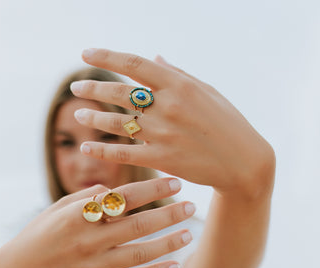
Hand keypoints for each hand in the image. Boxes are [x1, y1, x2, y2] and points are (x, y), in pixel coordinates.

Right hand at [0, 178, 194, 267]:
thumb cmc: (40, 231)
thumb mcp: (59, 207)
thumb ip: (89, 197)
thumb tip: (117, 189)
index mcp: (77, 215)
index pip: (123, 198)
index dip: (153, 189)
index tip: (174, 182)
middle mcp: (86, 241)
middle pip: (138, 225)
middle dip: (170, 214)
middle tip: (191, 205)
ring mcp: (91, 267)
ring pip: (139, 254)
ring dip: (168, 243)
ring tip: (188, 232)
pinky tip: (174, 264)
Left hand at [70, 49, 274, 197]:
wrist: (243, 162)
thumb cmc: (226, 121)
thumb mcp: (206, 90)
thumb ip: (176, 74)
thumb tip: (154, 57)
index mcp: (179, 84)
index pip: (134, 64)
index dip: (106, 57)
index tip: (85, 53)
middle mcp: (168, 106)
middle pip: (119, 93)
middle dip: (92, 88)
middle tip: (75, 87)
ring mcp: (163, 133)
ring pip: (117, 122)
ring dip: (93, 117)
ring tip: (77, 113)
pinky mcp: (161, 158)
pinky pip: (123, 153)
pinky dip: (101, 149)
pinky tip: (85, 146)